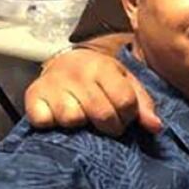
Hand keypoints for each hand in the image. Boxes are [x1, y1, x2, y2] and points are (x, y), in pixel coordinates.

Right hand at [25, 47, 160, 135]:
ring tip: (82, 115)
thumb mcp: (126, 82)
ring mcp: (54, 85)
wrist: (63, 61)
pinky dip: (51, 123)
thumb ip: (143, 104)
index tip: (124, 117)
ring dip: (80, 124)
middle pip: (102, 115)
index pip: (125, 102)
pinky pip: (44, 121)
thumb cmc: (100, 78)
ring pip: (73, 119)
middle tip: (106, 122)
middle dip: (110, 126)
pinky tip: (58, 115)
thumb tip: (155, 127)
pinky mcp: (33, 95)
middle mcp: (78, 75)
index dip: (129, 116)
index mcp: (103, 69)